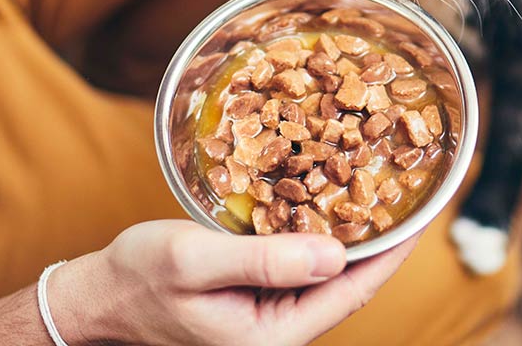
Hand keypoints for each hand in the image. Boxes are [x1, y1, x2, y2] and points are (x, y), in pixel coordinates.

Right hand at [47, 220, 419, 345]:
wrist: (99, 298)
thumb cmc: (138, 279)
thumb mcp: (194, 260)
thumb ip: (263, 260)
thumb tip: (334, 253)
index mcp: (271, 334)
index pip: (352, 292)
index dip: (391, 253)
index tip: (421, 216)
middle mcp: (278, 330)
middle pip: (348, 285)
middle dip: (380, 240)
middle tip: (406, 191)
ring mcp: (269, 316)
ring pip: (328, 274)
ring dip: (352, 234)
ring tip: (379, 190)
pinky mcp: (257, 298)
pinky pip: (302, 266)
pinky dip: (320, 234)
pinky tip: (327, 202)